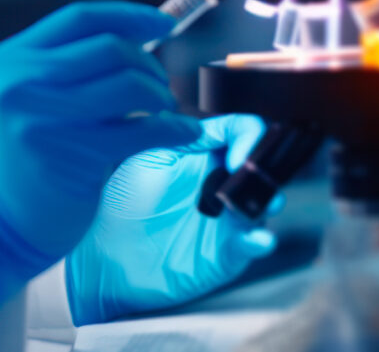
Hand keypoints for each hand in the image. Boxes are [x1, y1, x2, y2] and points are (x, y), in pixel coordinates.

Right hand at [0, 3, 202, 314]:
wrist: (8, 214)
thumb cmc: (39, 148)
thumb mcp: (40, 94)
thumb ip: (79, 62)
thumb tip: (148, 32)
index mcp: (14, 58)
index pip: (80, 18)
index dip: (129, 16)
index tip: (165, 23)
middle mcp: (23, 83)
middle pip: (109, 48)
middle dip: (148, 63)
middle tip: (160, 85)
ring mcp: (45, 120)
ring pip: (129, 85)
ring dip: (161, 95)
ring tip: (163, 109)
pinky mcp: (74, 156)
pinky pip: (144, 130)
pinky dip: (175, 129)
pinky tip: (185, 133)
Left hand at [65, 114, 281, 324]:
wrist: (108, 257)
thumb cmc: (121, 202)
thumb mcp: (141, 158)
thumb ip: (169, 133)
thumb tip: (199, 122)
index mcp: (202, 153)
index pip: (238, 131)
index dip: (248, 136)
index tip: (236, 157)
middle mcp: (220, 182)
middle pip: (260, 164)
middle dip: (267, 167)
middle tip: (259, 177)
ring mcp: (227, 217)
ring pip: (264, 202)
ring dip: (270, 200)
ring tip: (265, 205)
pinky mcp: (228, 251)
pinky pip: (253, 244)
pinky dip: (259, 241)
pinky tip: (255, 240)